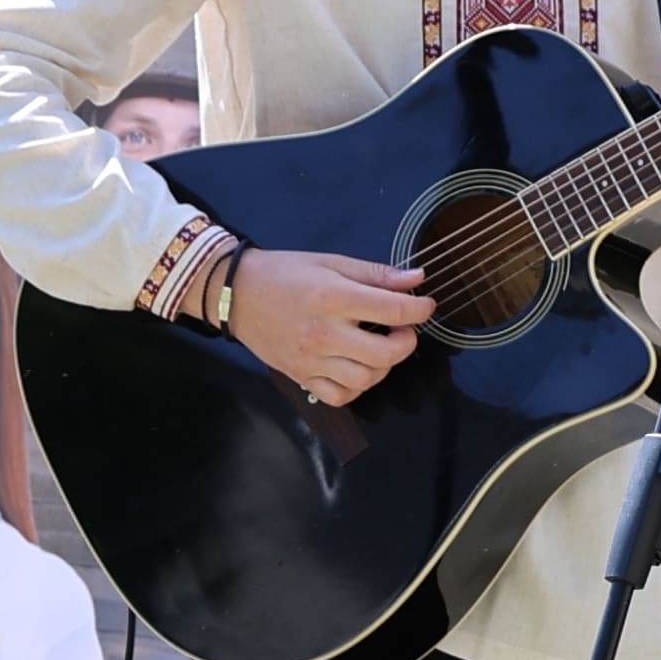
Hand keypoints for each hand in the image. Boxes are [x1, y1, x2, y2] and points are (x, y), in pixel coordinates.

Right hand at [224, 246, 430, 410]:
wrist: (235, 293)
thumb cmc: (285, 274)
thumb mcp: (331, 263)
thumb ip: (376, 274)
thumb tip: (417, 279)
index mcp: (333, 297)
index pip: (393, 310)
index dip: (420, 309)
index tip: (425, 305)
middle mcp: (324, 332)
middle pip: (385, 353)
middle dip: (406, 342)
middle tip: (402, 329)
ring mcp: (311, 359)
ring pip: (366, 379)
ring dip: (384, 366)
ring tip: (379, 348)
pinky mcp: (300, 376)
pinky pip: (340, 396)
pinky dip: (357, 387)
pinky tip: (357, 368)